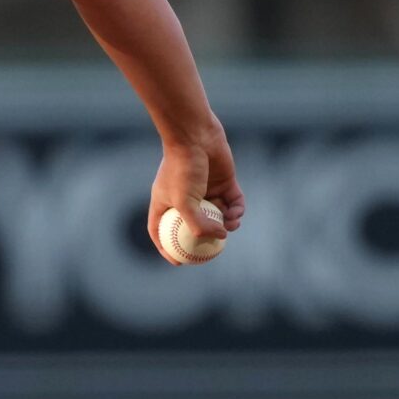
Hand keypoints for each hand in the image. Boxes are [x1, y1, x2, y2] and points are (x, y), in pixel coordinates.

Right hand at [147, 120, 243, 252]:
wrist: (196, 136)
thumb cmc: (183, 168)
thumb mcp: (184, 202)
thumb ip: (198, 224)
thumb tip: (219, 237)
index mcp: (165, 202)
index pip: (161, 230)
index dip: (167, 248)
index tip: (179, 262)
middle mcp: (185, 198)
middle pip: (193, 226)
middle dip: (205, 239)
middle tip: (214, 250)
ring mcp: (205, 190)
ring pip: (217, 215)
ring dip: (225, 224)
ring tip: (229, 227)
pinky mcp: (224, 181)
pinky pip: (232, 202)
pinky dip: (236, 210)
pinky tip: (237, 215)